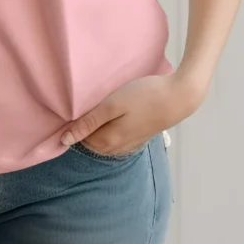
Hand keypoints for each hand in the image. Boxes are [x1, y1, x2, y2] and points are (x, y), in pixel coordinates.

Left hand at [59, 70, 206, 154]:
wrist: (178, 98)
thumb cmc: (143, 96)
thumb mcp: (112, 105)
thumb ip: (89, 122)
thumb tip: (65, 140)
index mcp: (109, 140)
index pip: (81, 139)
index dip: (74, 125)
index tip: (71, 109)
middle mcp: (118, 147)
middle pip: (93, 142)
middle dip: (85, 129)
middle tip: (82, 107)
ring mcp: (131, 143)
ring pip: (105, 141)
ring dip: (97, 129)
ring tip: (96, 110)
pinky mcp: (140, 137)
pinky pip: (117, 139)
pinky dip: (110, 130)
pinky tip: (113, 116)